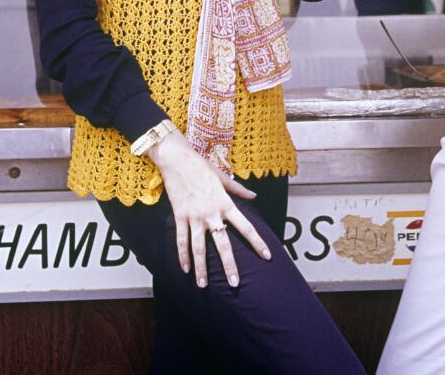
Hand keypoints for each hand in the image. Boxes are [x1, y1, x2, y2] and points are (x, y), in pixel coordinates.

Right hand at [150, 131, 272, 287]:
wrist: (177, 159)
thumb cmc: (201, 166)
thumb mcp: (223, 177)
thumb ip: (238, 190)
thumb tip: (253, 196)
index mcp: (225, 203)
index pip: (245, 226)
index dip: (257, 242)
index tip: (267, 256)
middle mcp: (211, 213)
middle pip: (223, 244)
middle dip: (229, 265)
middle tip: (235, 284)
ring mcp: (194, 216)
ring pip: (199, 248)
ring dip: (201, 268)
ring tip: (203, 286)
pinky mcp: (180, 216)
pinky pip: (181, 240)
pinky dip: (182, 256)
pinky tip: (185, 270)